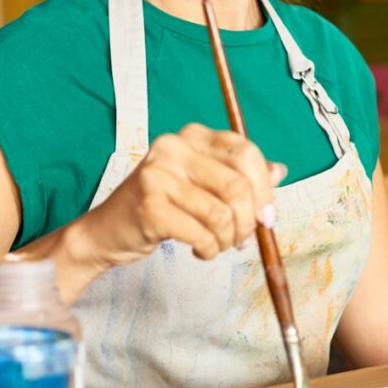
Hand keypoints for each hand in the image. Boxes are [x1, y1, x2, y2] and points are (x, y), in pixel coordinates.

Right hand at [68, 123, 284, 266]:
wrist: (108, 231)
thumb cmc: (160, 207)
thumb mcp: (201, 184)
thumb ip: (238, 175)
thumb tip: (279, 170)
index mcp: (192, 136)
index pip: (245, 152)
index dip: (264, 189)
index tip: (268, 217)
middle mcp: (173, 148)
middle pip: (237, 186)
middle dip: (249, 222)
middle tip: (242, 240)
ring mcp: (157, 175)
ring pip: (221, 215)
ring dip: (226, 240)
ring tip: (216, 246)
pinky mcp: (149, 206)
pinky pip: (200, 233)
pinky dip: (208, 249)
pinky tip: (200, 250)